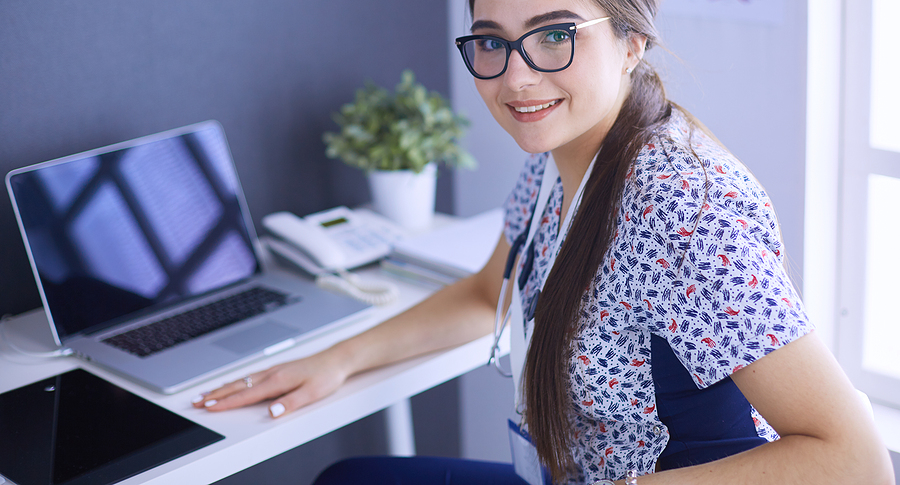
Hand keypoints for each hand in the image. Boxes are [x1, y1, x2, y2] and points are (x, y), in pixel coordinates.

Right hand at [190, 349, 349, 417]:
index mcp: (278, 380)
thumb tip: (272, 412)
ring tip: (205, 395)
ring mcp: (273, 370)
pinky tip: (230, 384)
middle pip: (238, 385)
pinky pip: (249, 376)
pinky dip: (235, 381)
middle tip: (196, 402)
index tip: (209, 408)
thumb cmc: (326, 375)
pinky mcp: (276, 369)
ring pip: (241, 380)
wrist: (337, 359)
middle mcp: (272, 373)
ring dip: (222, 388)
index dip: (227, 403)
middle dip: (216, 395)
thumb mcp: (312, 393)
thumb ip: (291, 403)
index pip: (247, 394)